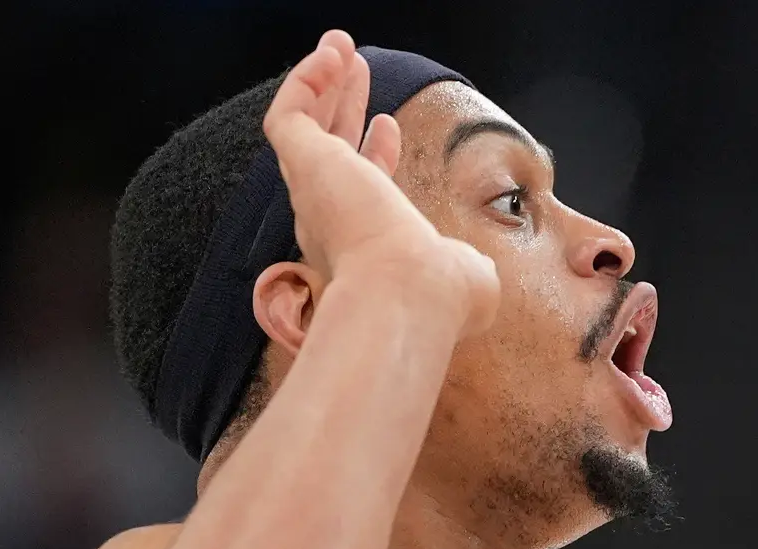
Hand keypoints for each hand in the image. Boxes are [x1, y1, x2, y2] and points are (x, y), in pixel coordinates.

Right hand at [262, 30, 499, 336]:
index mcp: (365, 245)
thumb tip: (468, 266)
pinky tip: (330, 55)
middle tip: (355, 70)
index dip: (374, 153)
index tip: (389, 124)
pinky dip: (305, 82)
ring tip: (339, 45)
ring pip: (306, 128)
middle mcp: (330, 220)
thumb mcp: (461, 275)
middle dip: (343, 107)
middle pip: (331, 150)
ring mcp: (313, 191)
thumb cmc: (440, 294)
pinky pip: (288, 116)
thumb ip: (461, 264)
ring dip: (323, 83)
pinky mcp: (304, 164)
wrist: (411, 293)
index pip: (362, 190)